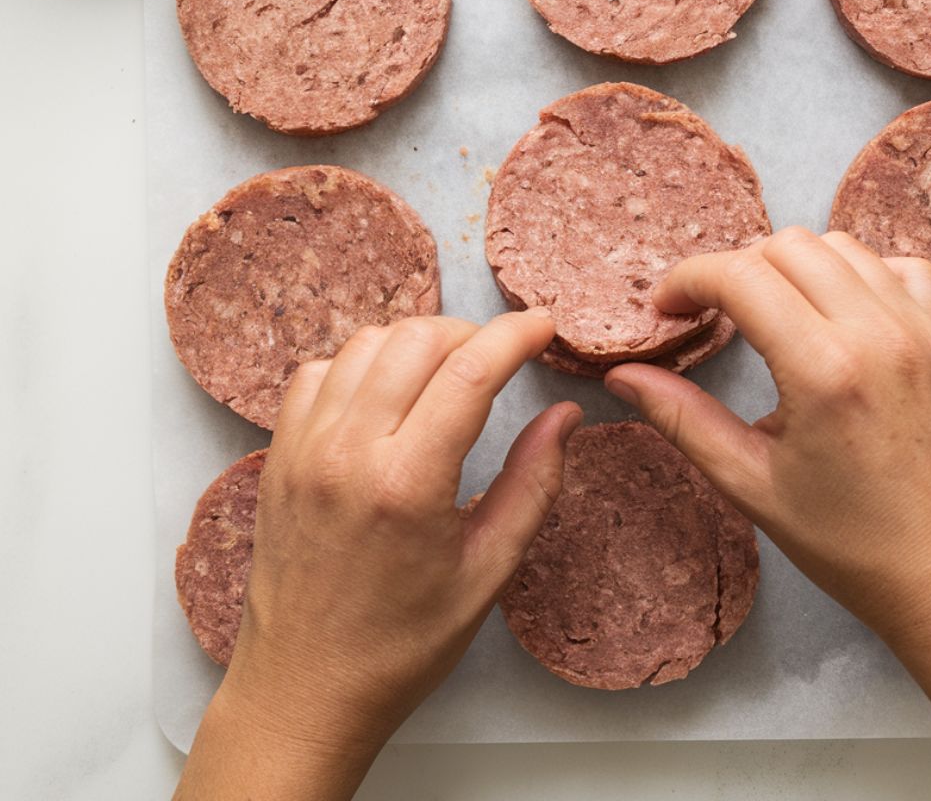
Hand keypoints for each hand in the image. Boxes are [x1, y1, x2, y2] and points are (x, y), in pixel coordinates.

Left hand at [176, 310, 579, 800]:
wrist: (301, 690)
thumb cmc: (401, 644)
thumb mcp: (488, 572)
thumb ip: (533, 484)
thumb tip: (565, 416)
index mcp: (407, 485)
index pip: (468, 371)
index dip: (514, 334)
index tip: (543, 326)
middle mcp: (347, 453)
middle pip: (416, 339)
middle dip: (470, 333)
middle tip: (500, 358)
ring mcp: (303, 449)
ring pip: (364, 343)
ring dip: (416, 341)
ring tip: (448, 373)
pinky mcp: (278, 455)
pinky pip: (318, 372)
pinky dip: (360, 364)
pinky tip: (386, 395)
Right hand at [605, 226, 930, 650]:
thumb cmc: (851, 545)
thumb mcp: (752, 485)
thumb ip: (683, 419)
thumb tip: (621, 376)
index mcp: (824, 370)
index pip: (740, 275)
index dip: (688, 279)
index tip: (665, 308)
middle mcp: (878, 332)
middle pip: (786, 246)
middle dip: (734, 269)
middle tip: (709, 313)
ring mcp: (921, 328)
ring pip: (840, 245)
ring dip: (791, 265)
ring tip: (769, 313)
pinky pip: (897, 266)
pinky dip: (857, 272)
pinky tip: (836, 313)